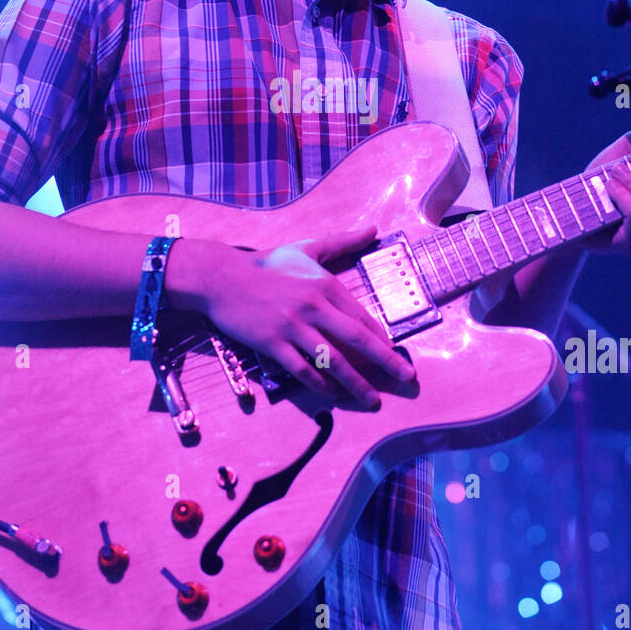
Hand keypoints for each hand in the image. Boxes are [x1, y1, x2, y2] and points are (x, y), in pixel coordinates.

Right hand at [168, 225, 413, 408]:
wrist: (222, 278)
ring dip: (356, 384)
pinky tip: (332, 395)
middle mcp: (313, 306)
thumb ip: (342, 242)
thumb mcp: (307, 248)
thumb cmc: (267, 264)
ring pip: (332, 361)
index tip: (398, 356)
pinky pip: (302, 370)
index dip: (383, 340)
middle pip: (357, 340)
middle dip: (386, 362)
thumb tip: (373, 229)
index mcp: (324, 285)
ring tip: (372, 400)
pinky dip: (320, 385)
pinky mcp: (272, 343)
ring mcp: (292, 327)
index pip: (362, 317)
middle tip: (407, 379)